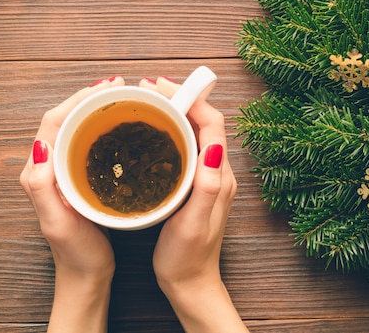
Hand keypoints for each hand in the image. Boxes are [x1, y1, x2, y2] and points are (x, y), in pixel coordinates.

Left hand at [20, 76, 122, 332]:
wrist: (87, 274)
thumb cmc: (75, 252)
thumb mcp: (57, 222)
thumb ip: (42, 186)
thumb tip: (41, 145)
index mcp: (40, 171)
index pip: (54, 121)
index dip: (77, 99)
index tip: (104, 88)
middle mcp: (51, 167)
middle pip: (67, 119)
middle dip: (90, 98)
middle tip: (118, 87)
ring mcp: (67, 172)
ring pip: (80, 129)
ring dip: (98, 110)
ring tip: (123, 99)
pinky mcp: (83, 178)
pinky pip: (91, 144)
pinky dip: (106, 128)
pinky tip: (125, 127)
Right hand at [140, 76, 248, 332]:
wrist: (190, 282)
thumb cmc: (189, 256)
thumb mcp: (195, 221)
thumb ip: (207, 185)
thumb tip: (213, 145)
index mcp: (219, 175)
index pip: (212, 122)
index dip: (190, 98)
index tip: (162, 87)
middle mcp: (217, 171)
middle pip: (204, 121)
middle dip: (180, 98)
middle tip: (150, 88)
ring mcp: (207, 177)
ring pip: (195, 131)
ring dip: (175, 111)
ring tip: (149, 102)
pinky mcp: (195, 184)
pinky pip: (186, 146)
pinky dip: (171, 130)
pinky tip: (152, 132)